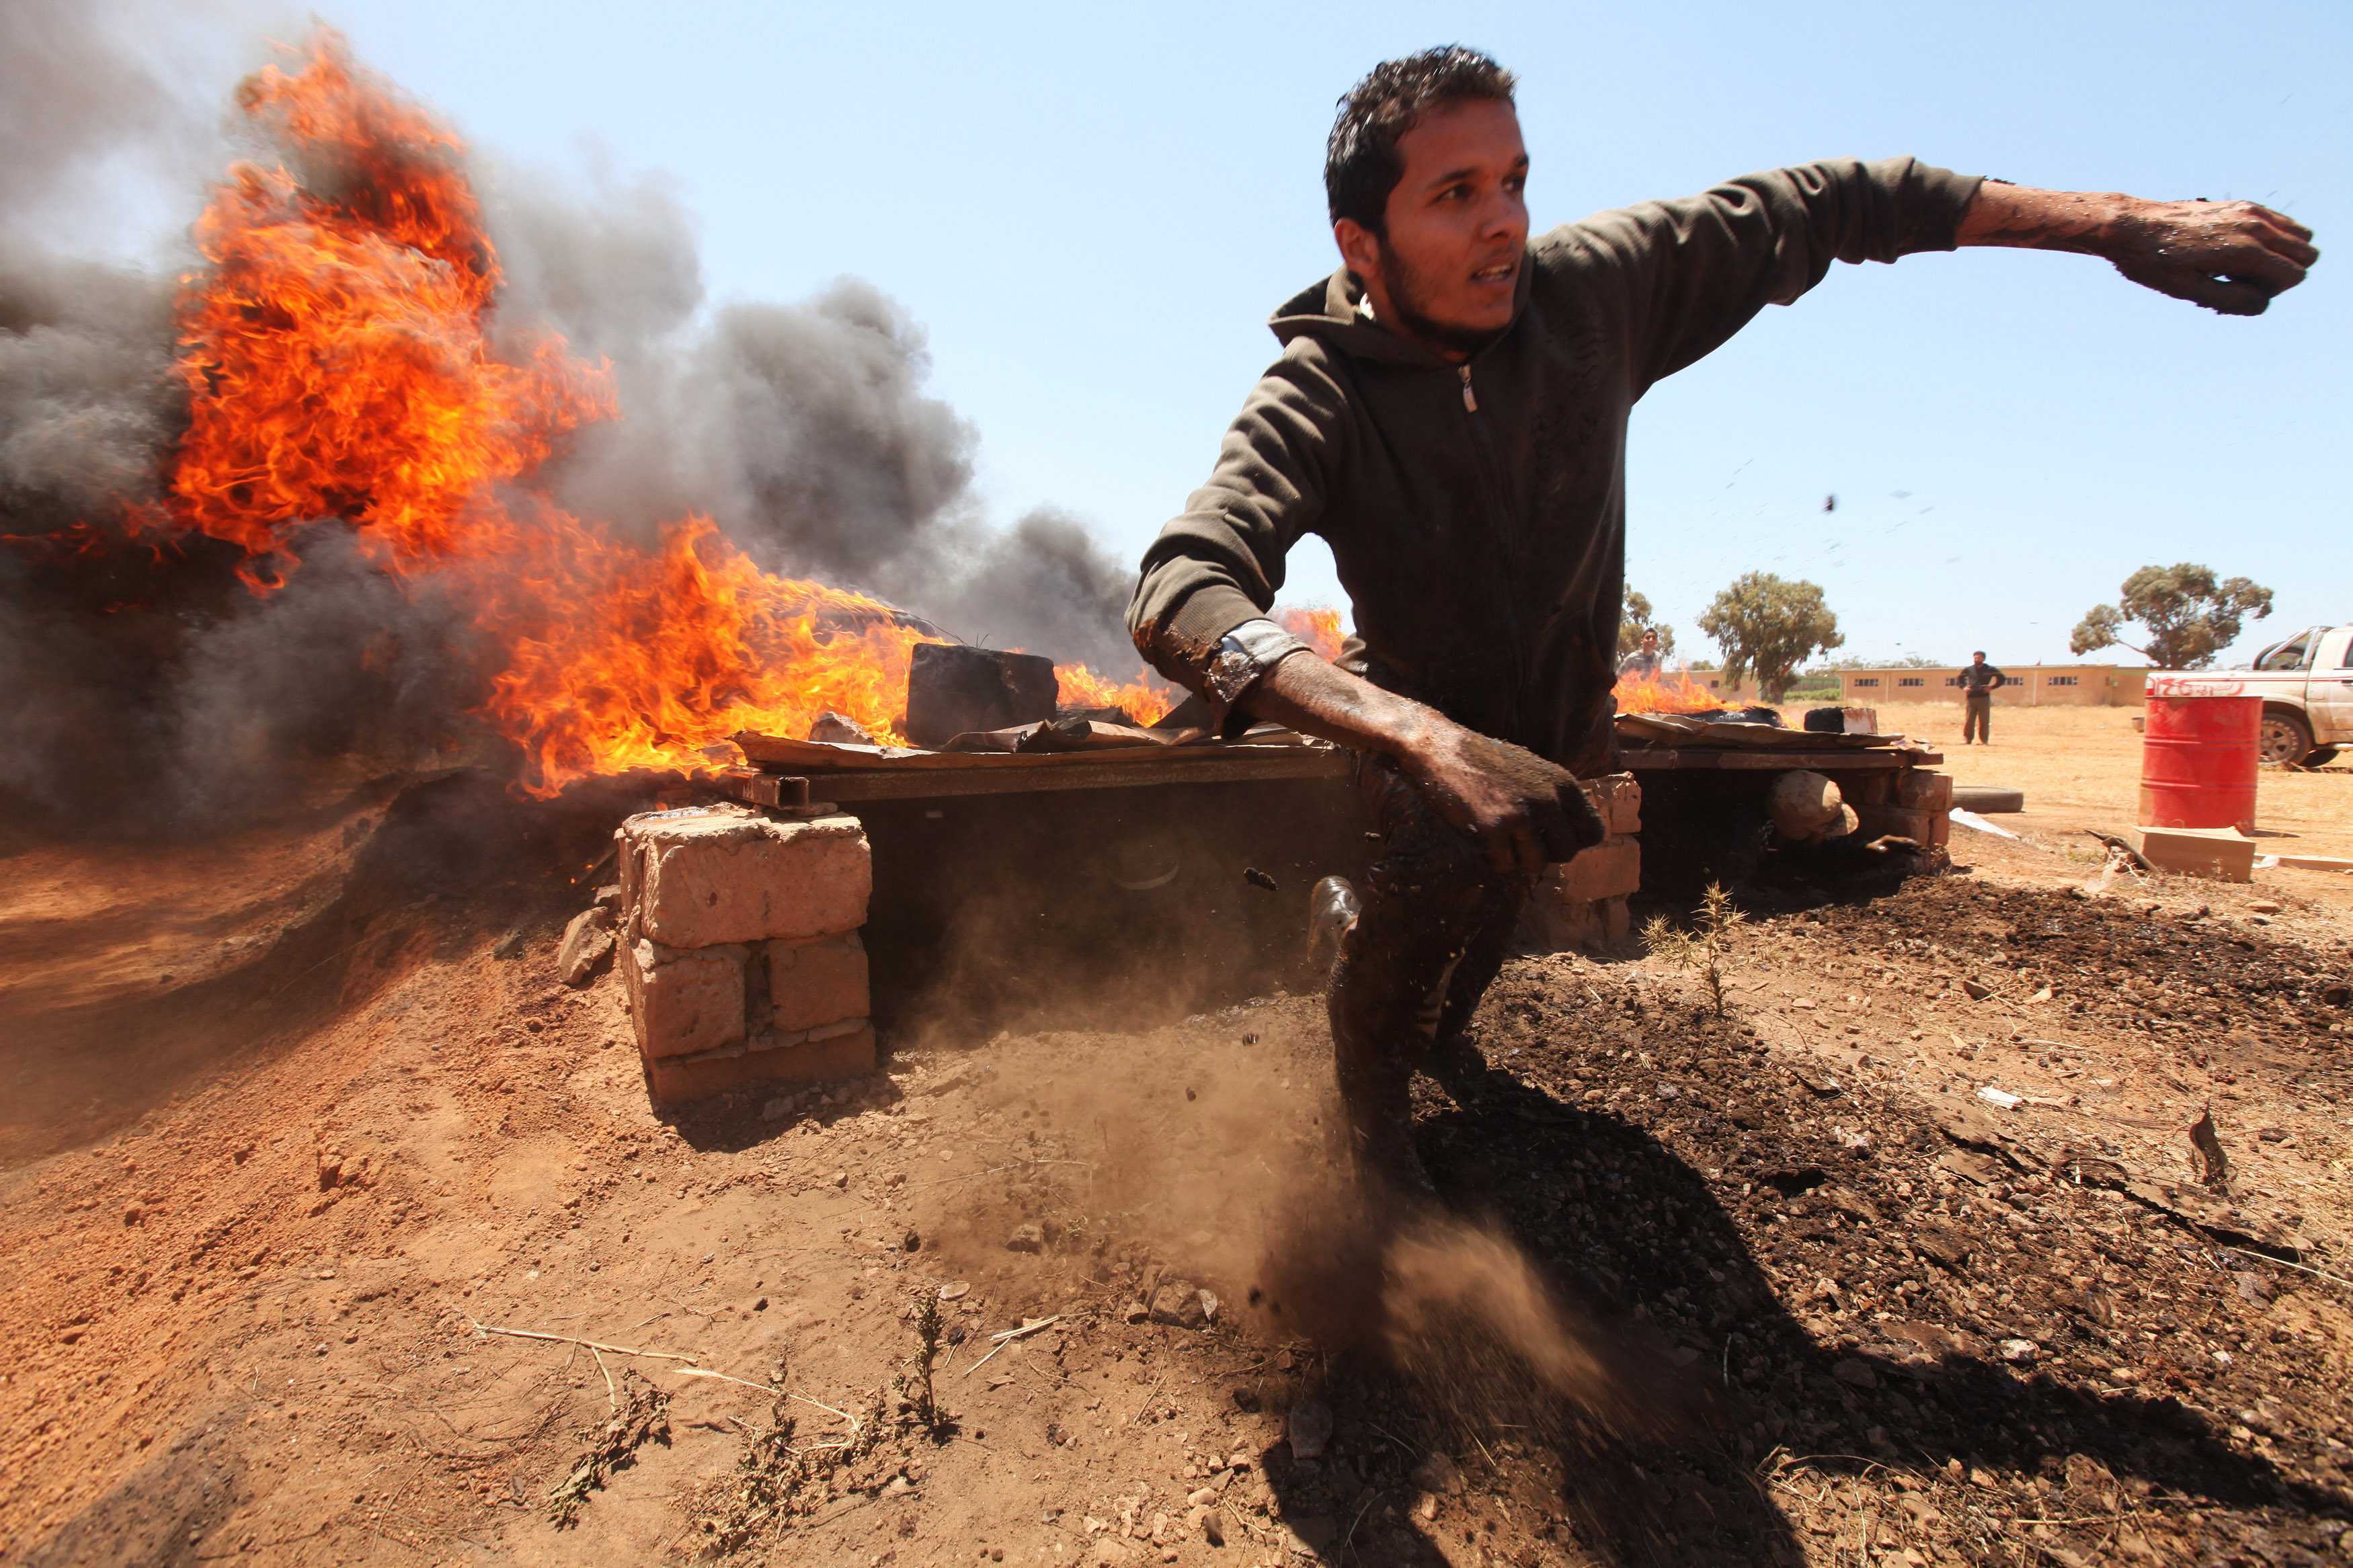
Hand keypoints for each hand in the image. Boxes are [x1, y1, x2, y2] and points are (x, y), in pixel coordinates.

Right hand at [1400, 721, 1606, 876]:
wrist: (1442, 749)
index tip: (1553, 839)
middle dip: (1545, 854)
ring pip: (1536, 864)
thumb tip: (1573, 835)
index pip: (1593, 831)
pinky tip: (1482, 840)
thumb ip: (1555, 797)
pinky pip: (1504, 865)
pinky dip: (1493, 860)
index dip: (1574, 841)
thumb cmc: (1484, 760)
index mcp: (1563, 783)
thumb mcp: (1533, 769)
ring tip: (1501, 842)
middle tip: (1522, 843)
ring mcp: (1521, 814)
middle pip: (1566, 853)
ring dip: (1518, 860)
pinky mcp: (1493, 828)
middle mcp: (1548, 799)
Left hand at [2106, 198, 2317, 314]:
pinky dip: (2271, 241)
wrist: (2131, 226)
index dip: (2271, 292)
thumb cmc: (2154, 262)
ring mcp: (2250, 211)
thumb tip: (2264, 301)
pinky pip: (2279, 222)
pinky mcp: (2242, 205)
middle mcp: (2254, 226)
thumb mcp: (2189, 291)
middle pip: (2305, 254)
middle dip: (2282, 274)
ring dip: (2280, 256)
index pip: (2295, 276)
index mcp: (2244, 250)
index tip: (2235, 292)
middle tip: (2240, 282)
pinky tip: (2233, 252)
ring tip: (2239, 267)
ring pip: (2298, 236)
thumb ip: (2233, 300)